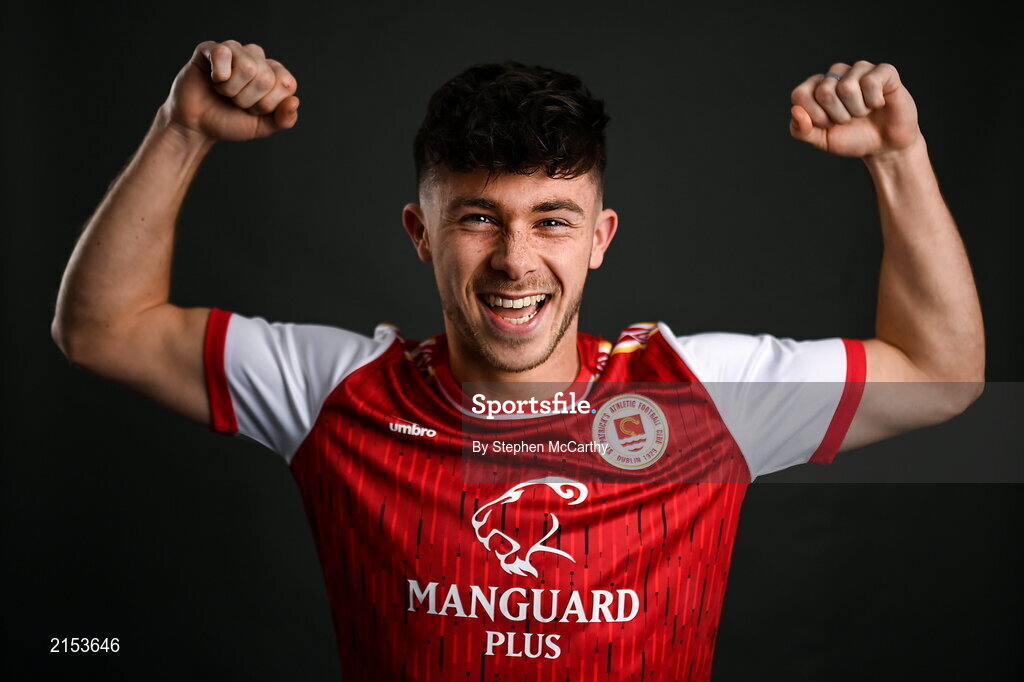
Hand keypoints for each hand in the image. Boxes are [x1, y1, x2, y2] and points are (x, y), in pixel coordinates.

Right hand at [161, 40, 299, 141]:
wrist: (197, 125)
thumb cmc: (230, 122)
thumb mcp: (262, 127)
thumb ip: (283, 119)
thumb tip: (295, 102)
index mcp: (274, 74)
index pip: (286, 83)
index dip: (268, 104)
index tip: (253, 109)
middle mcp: (257, 58)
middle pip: (265, 78)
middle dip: (247, 100)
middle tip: (234, 101)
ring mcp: (235, 51)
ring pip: (248, 66)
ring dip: (232, 90)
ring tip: (223, 91)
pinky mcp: (211, 49)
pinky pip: (223, 53)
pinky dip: (218, 75)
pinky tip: (213, 79)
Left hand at [789, 61, 919, 159]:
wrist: (884, 145)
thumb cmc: (852, 138)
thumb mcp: (821, 140)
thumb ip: (801, 130)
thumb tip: (795, 111)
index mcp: (815, 87)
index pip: (800, 95)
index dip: (815, 117)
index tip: (828, 124)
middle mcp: (835, 74)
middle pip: (824, 93)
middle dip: (838, 116)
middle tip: (850, 119)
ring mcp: (859, 69)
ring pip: (847, 88)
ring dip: (857, 110)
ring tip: (864, 112)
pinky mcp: (883, 71)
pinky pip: (870, 83)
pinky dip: (874, 102)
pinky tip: (878, 104)